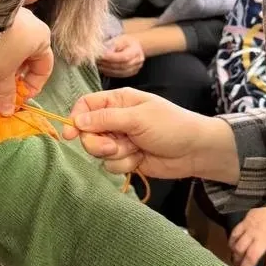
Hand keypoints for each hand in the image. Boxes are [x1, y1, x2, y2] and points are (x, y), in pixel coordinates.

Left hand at [0, 7, 54, 115]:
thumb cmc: (0, 45)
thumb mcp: (3, 73)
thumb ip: (6, 93)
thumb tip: (7, 112)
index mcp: (42, 40)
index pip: (43, 69)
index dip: (32, 87)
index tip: (18, 98)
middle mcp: (31, 30)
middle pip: (24, 62)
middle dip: (9, 78)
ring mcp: (14, 22)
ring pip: (8, 53)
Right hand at [66, 88, 239, 183]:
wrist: (195, 151)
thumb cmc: (170, 125)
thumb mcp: (137, 117)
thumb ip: (106, 118)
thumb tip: (76, 121)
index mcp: (118, 101)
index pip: (86, 106)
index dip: (75, 119)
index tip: (71, 135)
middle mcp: (116, 119)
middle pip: (88, 132)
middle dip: (97, 142)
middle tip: (113, 145)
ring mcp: (121, 140)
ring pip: (98, 151)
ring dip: (115, 153)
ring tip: (135, 149)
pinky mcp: (126, 158)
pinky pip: (111, 165)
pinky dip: (125, 163)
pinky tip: (140, 158)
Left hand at [98, 34, 145, 77]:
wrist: (134, 47)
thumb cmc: (126, 42)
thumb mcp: (120, 39)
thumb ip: (113, 45)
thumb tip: (105, 52)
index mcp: (136, 51)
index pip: (124, 57)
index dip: (111, 57)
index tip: (101, 56)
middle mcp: (137, 61)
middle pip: (121, 66)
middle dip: (107, 64)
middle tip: (97, 60)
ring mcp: (135, 69)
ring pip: (119, 72)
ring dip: (107, 69)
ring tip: (98, 64)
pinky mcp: (130, 74)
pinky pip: (118, 75)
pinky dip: (109, 72)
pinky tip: (102, 68)